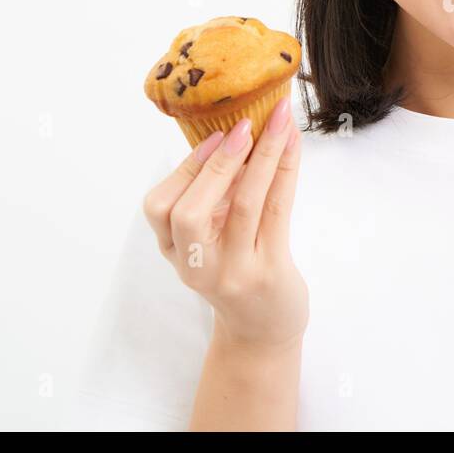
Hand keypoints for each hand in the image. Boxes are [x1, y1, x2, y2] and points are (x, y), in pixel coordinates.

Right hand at [142, 95, 307, 350]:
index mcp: (176, 252)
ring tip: (278, 121)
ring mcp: (234, 272)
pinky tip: (292, 144)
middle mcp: (198, 266)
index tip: (214, 135)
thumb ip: (214, 196)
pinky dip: (285, 171)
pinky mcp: (269, 271)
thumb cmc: (237, 272)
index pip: (161, 208)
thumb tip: (234, 131)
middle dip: (216, 164)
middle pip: (188, 213)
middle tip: (242, 127)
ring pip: (243, 207)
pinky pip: (277, 211)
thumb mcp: (212, 239)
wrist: (262, 331)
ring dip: (262, 156)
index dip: (185, 168)